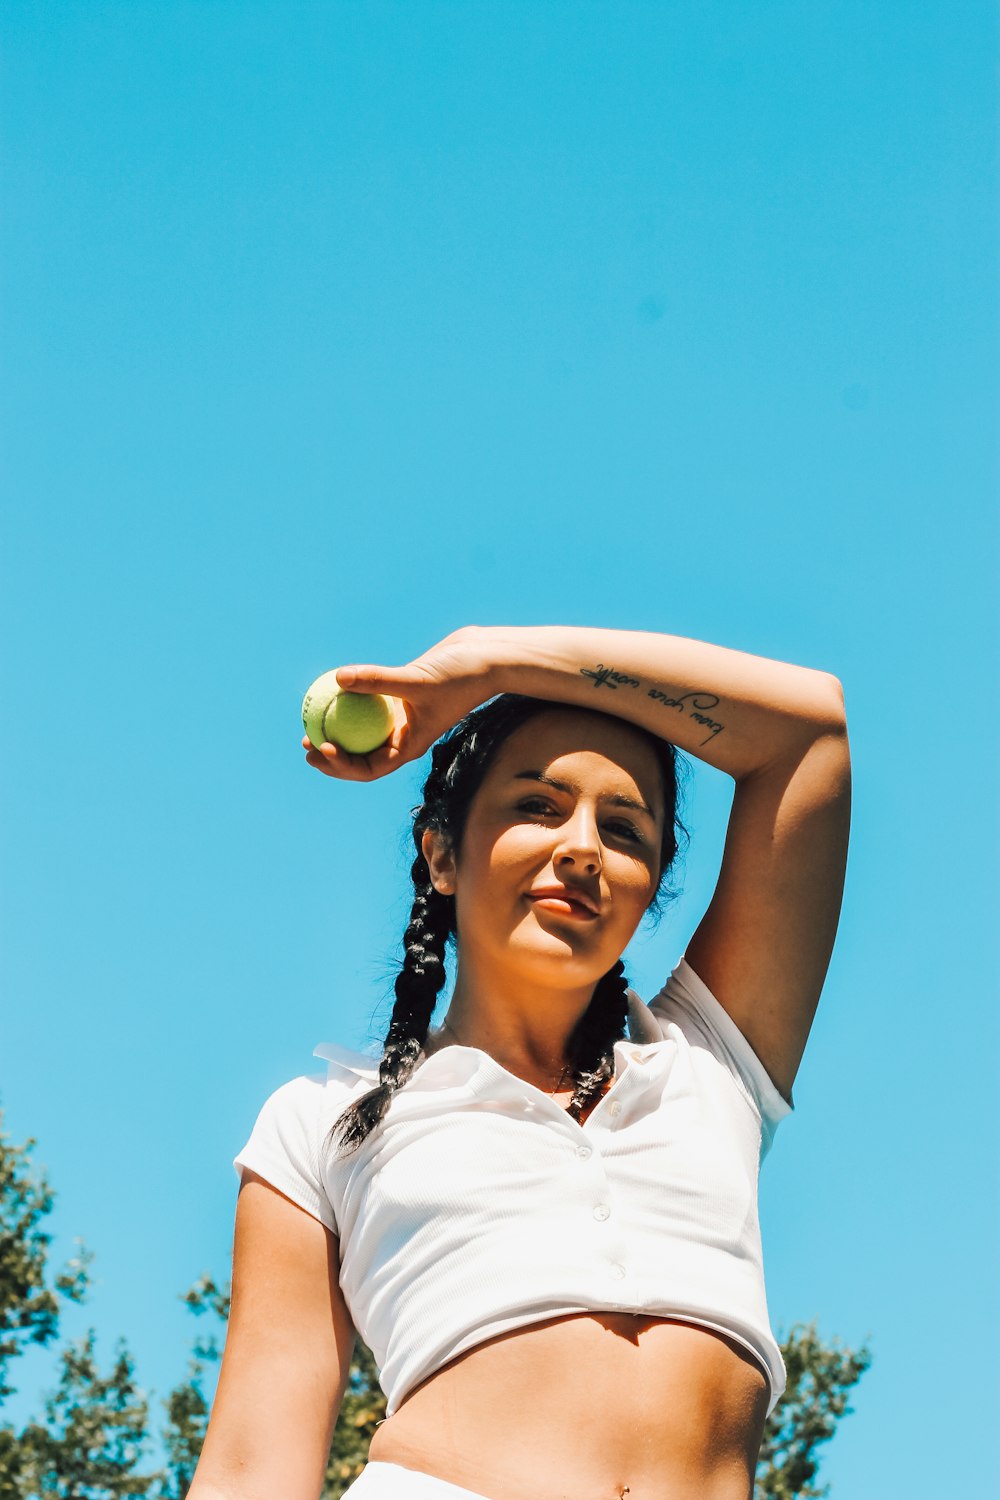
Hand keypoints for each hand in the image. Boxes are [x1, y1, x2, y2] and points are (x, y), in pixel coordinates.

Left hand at [302, 627, 493, 781]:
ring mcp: (401, 718)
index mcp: (409, 746)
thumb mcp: (416, 680)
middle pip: (361, 757)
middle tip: (305, 744)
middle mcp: (403, 736)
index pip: (370, 768)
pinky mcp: (401, 696)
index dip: (342, 765)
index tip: (322, 747)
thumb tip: (338, 678)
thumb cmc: (459, 675)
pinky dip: (350, 701)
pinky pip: (369, 703)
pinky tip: (331, 688)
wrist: (484, 658)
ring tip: (310, 724)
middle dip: (331, 757)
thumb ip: (377, 680)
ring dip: (337, 732)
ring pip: (362, 732)